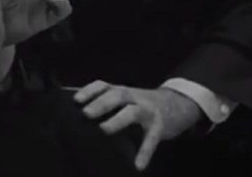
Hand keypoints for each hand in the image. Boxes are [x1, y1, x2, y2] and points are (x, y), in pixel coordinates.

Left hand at [74, 82, 202, 170]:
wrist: (175, 104)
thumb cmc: (139, 104)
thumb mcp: (124, 98)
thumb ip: (105, 102)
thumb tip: (76, 111)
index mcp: (121, 91)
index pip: (103, 85)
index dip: (89, 90)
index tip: (76, 100)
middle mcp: (133, 97)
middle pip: (117, 94)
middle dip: (101, 103)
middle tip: (86, 113)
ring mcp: (147, 111)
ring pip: (133, 112)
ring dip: (118, 119)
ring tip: (104, 129)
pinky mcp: (158, 127)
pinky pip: (151, 139)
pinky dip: (145, 152)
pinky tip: (138, 165)